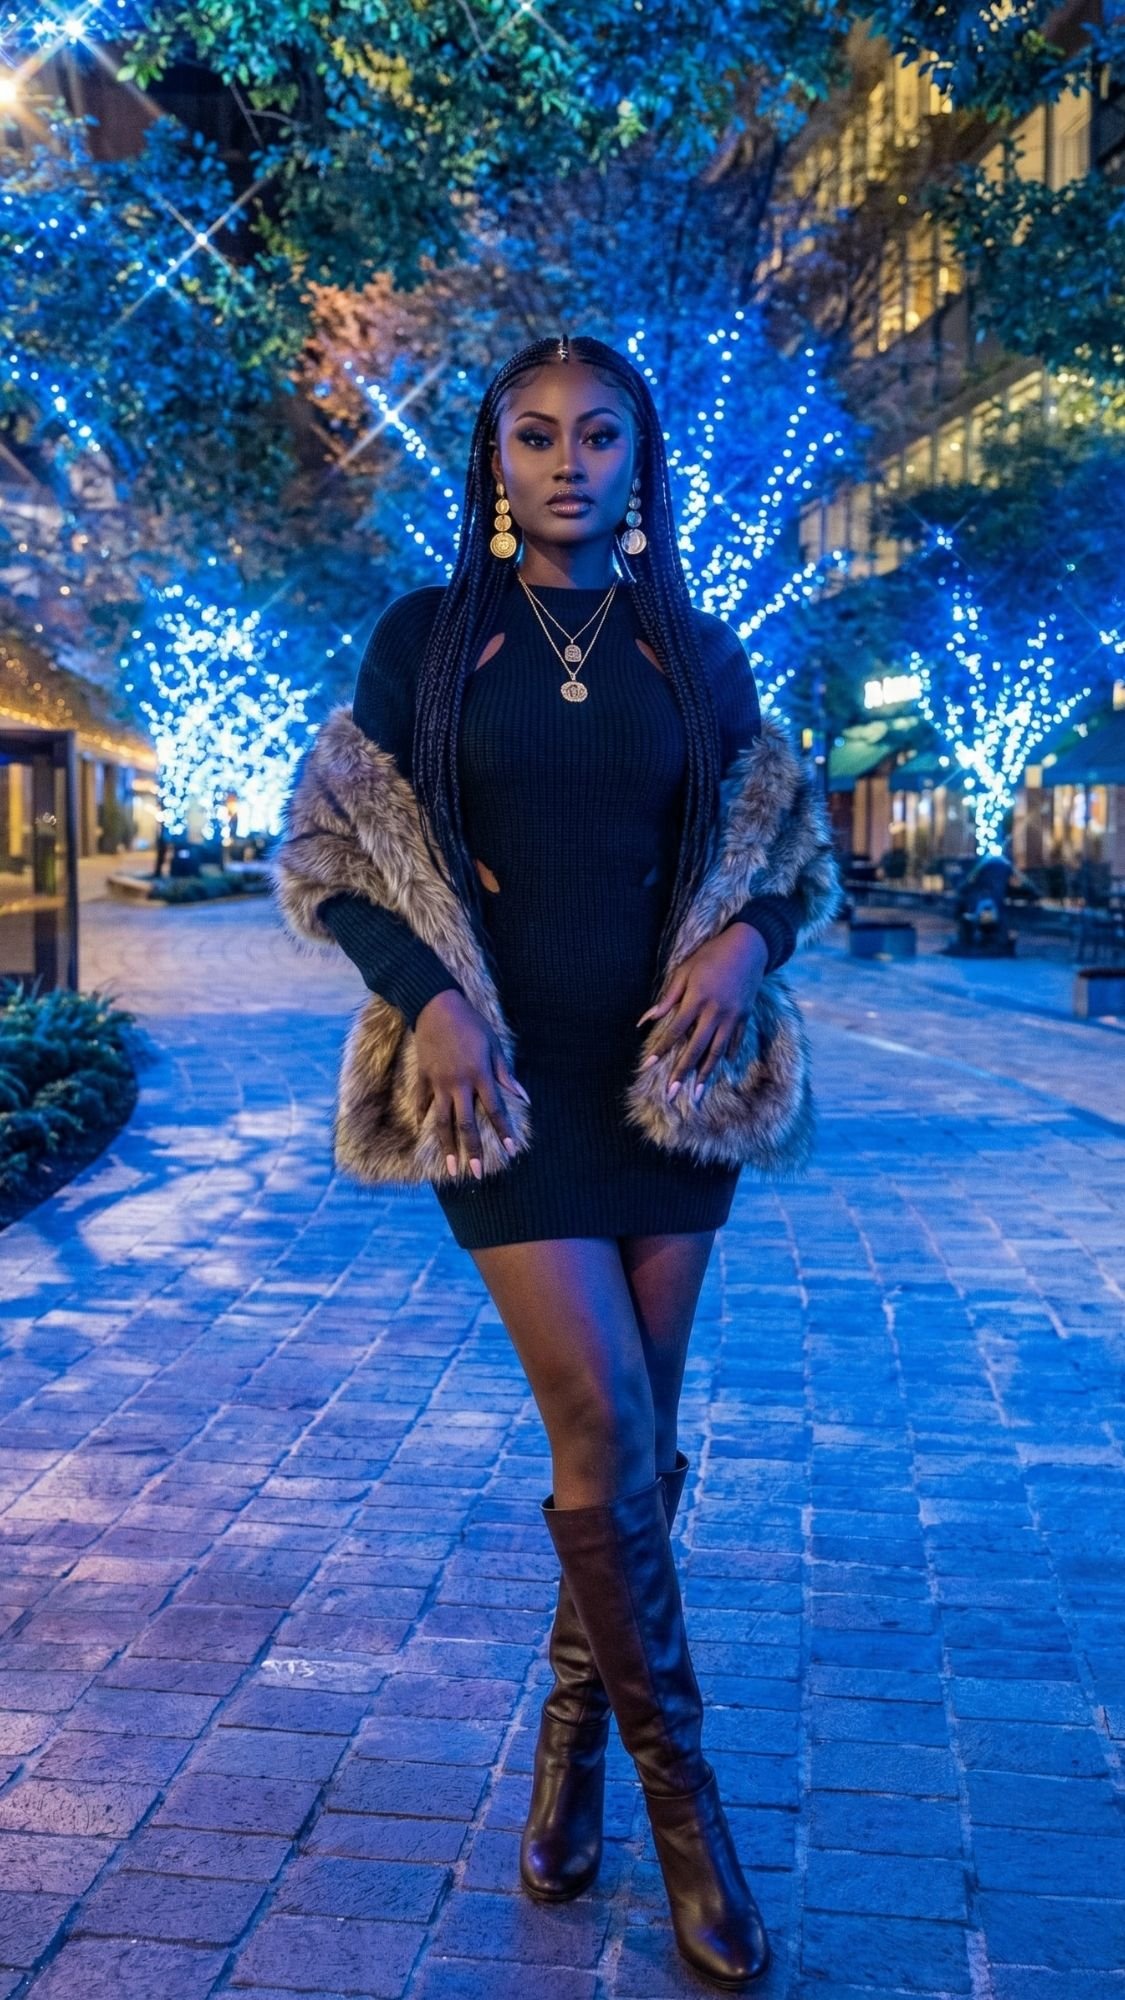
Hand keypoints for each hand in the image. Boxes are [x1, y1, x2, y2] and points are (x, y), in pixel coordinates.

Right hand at [414, 990, 529, 1178]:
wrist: (435, 1006)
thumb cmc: (471, 1023)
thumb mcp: (494, 1044)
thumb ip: (505, 1073)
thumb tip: (523, 1097)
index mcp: (480, 1075)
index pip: (495, 1110)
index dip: (504, 1132)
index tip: (511, 1151)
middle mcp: (459, 1083)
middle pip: (466, 1124)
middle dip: (473, 1150)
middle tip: (476, 1173)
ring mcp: (438, 1082)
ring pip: (442, 1121)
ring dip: (447, 1146)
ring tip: (450, 1167)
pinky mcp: (423, 1077)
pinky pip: (422, 1103)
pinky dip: (423, 1117)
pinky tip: (424, 1131)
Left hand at [636, 922, 768, 1100]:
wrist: (749, 946)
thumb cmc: (711, 955)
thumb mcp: (684, 971)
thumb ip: (668, 997)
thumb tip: (646, 1019)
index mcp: (697, 999)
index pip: (675, 1031)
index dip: (660, 1049)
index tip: (647, 1066)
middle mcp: (715, 1012)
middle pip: (696, 1048)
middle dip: (682, 1072)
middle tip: (671, 1094)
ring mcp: (732, 1016)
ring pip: (717, 1051)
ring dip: (705, 1073)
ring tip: (698, 1093)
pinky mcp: (745, 1016)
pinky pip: (736, 1041)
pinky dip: (729, 1054)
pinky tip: (722, 1067)